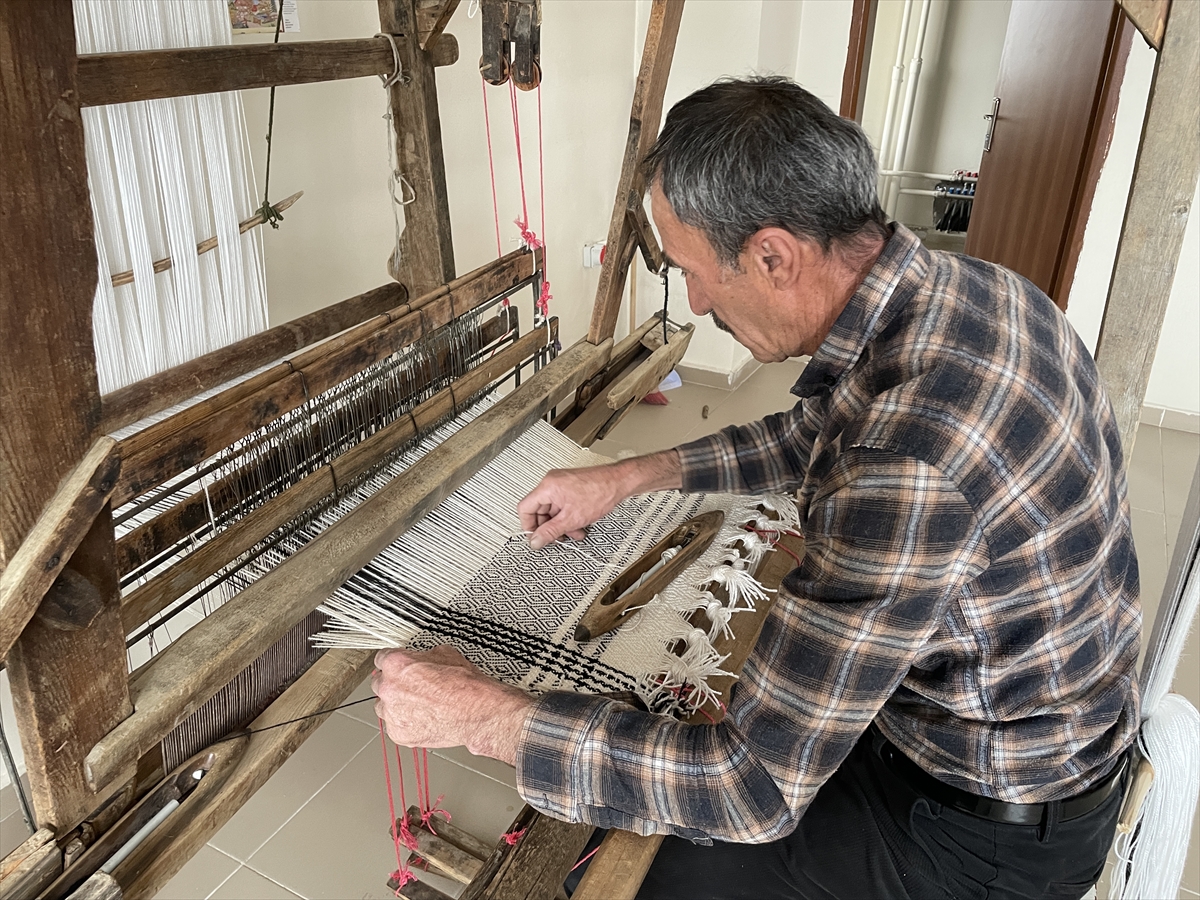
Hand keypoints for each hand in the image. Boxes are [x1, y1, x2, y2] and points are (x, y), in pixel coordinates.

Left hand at [372, 646, 531, 764]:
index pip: (381, 659)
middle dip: (392, 684)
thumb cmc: (465, 685)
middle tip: (411, 687)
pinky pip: (394, 725)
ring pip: (384, 707)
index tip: (397, 667)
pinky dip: (405, 723)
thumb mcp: (444, 654)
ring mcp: (392, 713)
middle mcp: (389, 688)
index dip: (393, 663)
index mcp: (397, 664)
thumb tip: (420, 659)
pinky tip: (423, 718)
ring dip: (396, 705)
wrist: (476, 712)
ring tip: (419, 705)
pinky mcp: (399, 734)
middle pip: (379, 683)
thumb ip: (422, 657)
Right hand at [517, 451, 683, 549]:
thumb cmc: (600, 492)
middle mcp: (552, 483)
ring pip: (553, 511)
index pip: (525, 508)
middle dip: (550, 527)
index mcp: (547, 487)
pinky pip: (562, 506)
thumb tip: (536, 541)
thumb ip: (551, 532)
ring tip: (574, 533)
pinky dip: (568, 518)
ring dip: (561, 525)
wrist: (619, 482)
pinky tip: (579, 526)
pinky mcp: (571, 488)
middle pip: (539, 511)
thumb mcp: (572, 519)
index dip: (529, 526)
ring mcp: (562, 485)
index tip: (536, 538)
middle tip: (558, 539)